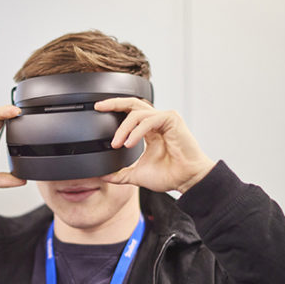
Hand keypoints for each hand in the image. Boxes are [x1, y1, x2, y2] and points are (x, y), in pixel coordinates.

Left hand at [95, 97, 215, 192]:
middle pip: (132, 103)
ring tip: (116, 144)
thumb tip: (103, 175)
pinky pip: (148, 121)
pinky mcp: (172, 119)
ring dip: (123, 129)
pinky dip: (136, 132)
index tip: (98, 110)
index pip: (129, 112)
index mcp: (149, 129)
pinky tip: (129, 143)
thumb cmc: (169, 175)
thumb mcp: (137, 174)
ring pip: (137, 114)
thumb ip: (120, 174)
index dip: (114, 108)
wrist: (186, 180)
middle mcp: (156, 121)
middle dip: (114, 103)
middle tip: (99, 107)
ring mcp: (165, 118)